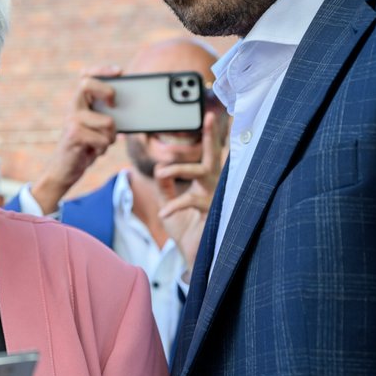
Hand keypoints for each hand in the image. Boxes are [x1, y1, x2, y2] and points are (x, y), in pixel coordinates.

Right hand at [30, 65, 120, 214]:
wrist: (65, 170)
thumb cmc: (86, 147)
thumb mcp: (97, 127)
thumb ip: (107, 114)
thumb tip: (132, 106)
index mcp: (79, 103)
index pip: (85, 76)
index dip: (101, 70)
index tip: (119, 72)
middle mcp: (72, 108)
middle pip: (88, 84)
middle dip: (107, 91)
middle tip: (113, 104)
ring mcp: (71, 120)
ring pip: (107, 121)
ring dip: (110, 137)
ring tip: (100, 143)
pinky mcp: (73, 135)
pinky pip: (103, 139)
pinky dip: (103, 149)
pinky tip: (93, 152)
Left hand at [154, 111, 223, 277]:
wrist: (195, 259)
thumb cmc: (187, 232)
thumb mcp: (170, 205)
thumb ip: (165, 186)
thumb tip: (159, 169)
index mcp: (204, 183)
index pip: (205, 156)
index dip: (209, 136)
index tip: (209, 115)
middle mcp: (214, 187)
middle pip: (212, 157)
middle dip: (212, 136)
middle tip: (211, 116)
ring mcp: (216, 199)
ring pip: (200, 172)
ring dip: (177, 168)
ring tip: (161, 171)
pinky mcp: (213, 213)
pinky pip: (191, 200)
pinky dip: (174, 203)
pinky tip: (164, 212)